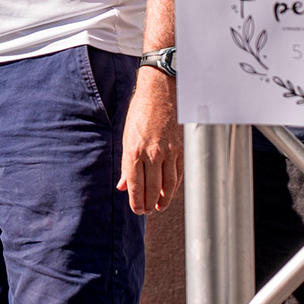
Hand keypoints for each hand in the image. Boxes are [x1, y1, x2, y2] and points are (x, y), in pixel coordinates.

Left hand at [118, 68, 181, 214]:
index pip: (135, 184)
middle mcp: (152, 154)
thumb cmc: (141, 112)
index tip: (137, 210)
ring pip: (168, 185)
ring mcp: (169, 153)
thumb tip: (122, 185)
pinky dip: (173, 186)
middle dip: (149, 204)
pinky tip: (169, 191)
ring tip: (158, 206)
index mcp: (134, 150)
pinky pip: (178, 174)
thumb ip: (125, 163)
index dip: (136, 201)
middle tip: (146, 211)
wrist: (160, 93)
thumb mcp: (127, 135)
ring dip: (163, 199)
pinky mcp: (180, 150)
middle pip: (152, 188)